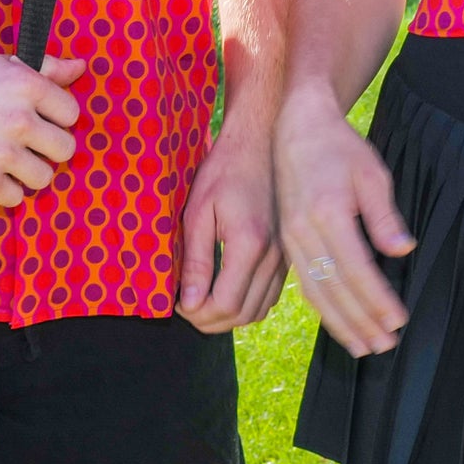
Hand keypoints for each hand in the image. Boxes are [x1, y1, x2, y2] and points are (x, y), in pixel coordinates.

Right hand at [0, 53, 86, 207]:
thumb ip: (44, 68)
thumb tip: (80, 68)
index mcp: (25, 84)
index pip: (71, 113)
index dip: (56, 116)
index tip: (39, 117)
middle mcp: (18, 119)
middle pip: (65, 148)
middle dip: (48, 146)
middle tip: (26, 141)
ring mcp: (1, 153)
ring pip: (45, 177)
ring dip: (30, 171)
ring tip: (9, 159)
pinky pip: (17, 198)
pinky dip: (6, 190)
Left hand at [176, 117, 284, 333]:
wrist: (261, 142)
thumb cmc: (224, 170)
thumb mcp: (199, 210)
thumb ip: (195, 259)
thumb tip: (190, 304)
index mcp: (250, 244)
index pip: (225, 304)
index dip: (196, 314)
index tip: (176, 304)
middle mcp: (274, 256)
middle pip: (242, 313)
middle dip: (209, 320)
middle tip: (185, 307)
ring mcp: (285, 257)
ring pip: (259, 310)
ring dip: (229, 317)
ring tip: (202, 303)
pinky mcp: (287, 255)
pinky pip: (270, 296)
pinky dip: (248, 304)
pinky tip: (227, 291)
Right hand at [276, 88, 414, 356]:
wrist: (296, 128)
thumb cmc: (340, 147)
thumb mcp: (371, 173)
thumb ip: (384, 215)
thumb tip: (402, 250)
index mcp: (328, 213)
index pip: (357, 269)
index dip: (378, 300)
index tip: (399, 321)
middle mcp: (304, 231)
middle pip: (334, 288)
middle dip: (361, 321)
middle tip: (384, 346)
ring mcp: (291, 238)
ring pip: (315, 291)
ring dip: (340, 323)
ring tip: (362, 346)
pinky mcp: (286, 241)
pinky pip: (304, 282)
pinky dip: (322, 307)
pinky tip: (338, 322)